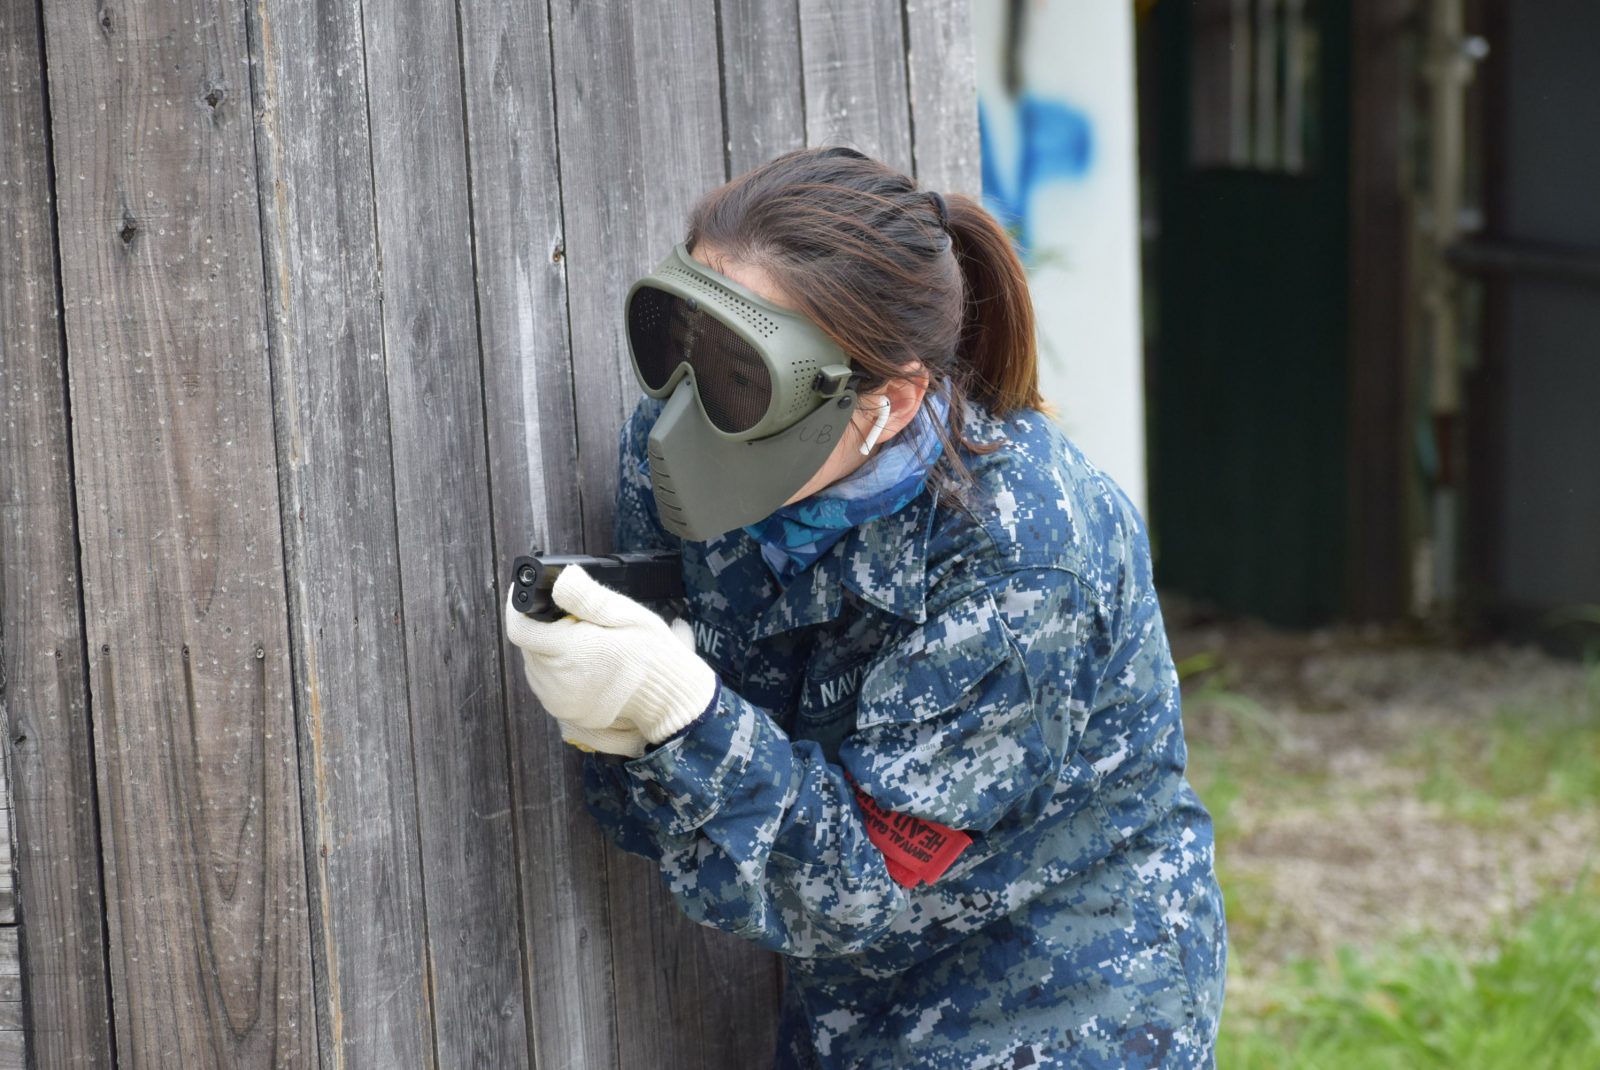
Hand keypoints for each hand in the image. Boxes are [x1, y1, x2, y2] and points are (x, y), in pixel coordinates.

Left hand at [503, 565, 716, 754]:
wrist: (666, 699)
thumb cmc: (650, 654)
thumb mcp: (626, 616)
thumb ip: (588, 598)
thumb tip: (561, 578)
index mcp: (568, 651)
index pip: (520, 628)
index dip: (517, 606)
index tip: (525, 593)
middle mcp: (556, 680)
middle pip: (529, 645)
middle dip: (543, 628)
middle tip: (575, 622)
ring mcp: (557, 700)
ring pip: (536, 664)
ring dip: (549, 650)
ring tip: (583, 645)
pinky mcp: (563, 712)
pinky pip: (546, 684)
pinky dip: (557, 671)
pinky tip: (583, 665)